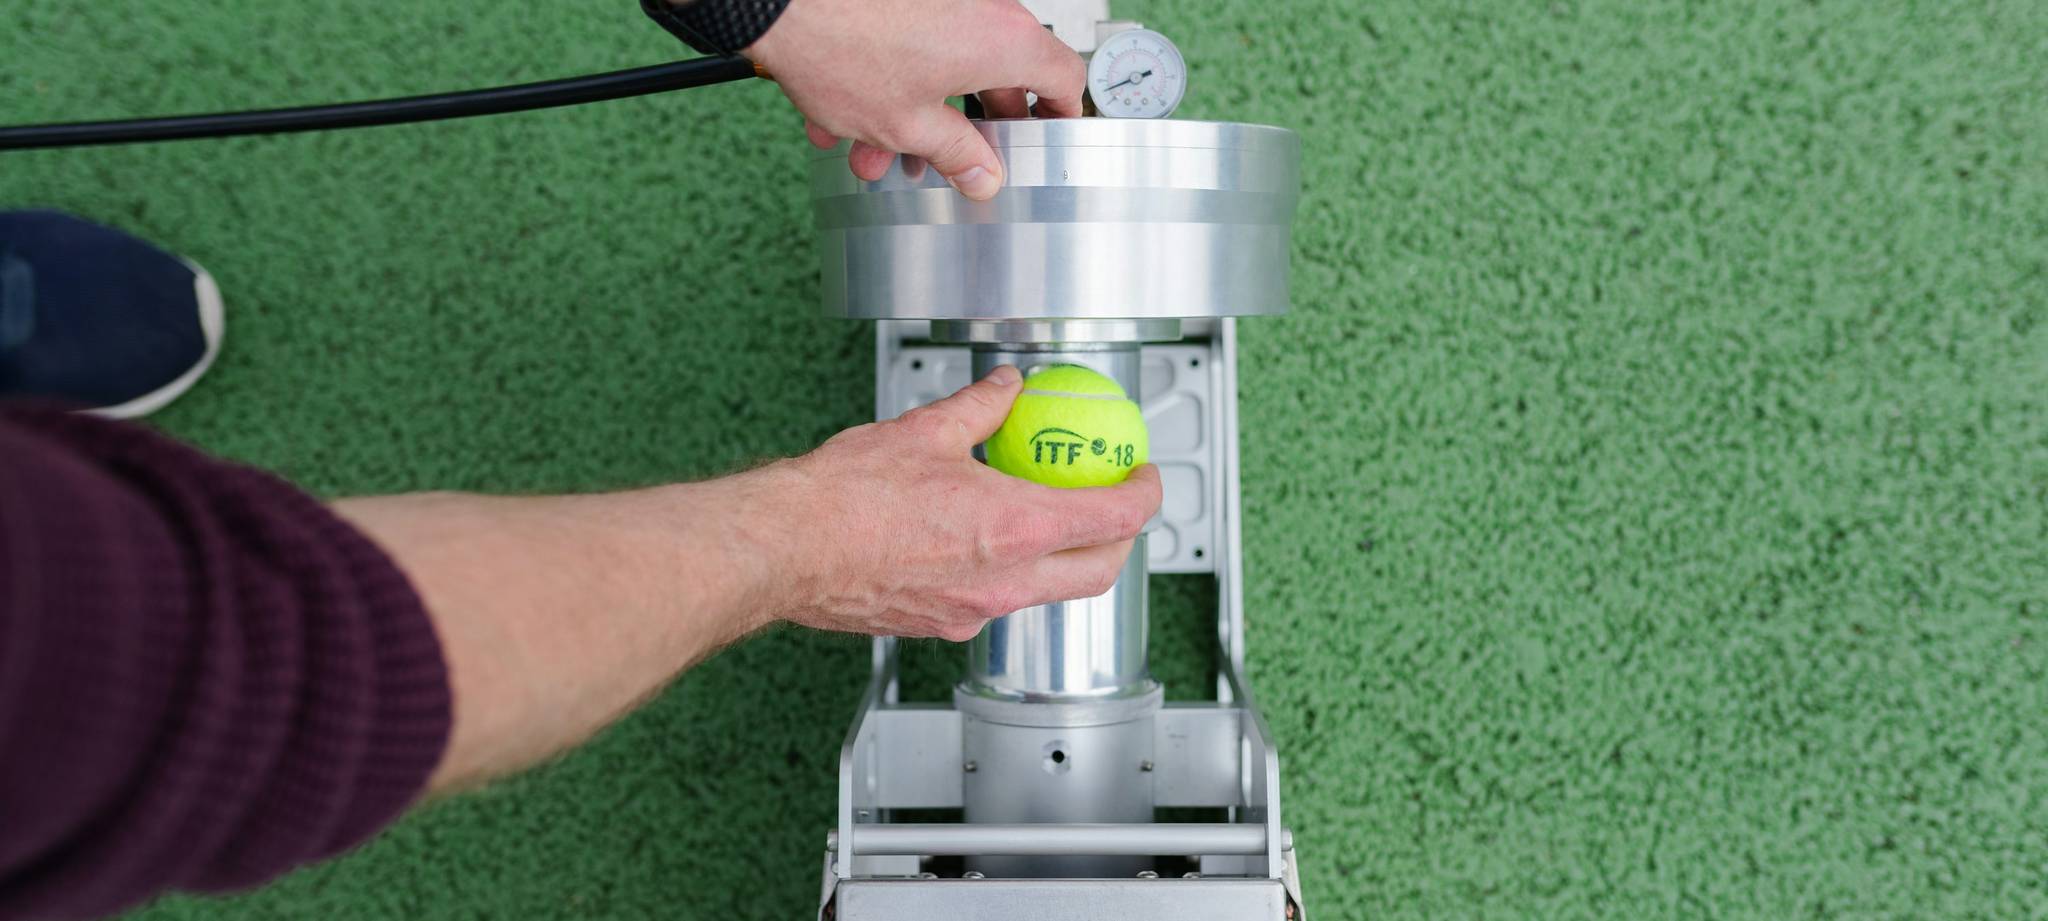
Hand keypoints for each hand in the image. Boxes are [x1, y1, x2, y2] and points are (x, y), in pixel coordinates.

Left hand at [743, 0, 1084, 199]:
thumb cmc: (843, 46)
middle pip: (999, 73)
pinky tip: (845, 114)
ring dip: (914, 112)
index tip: (1048, 136)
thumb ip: (957, 154)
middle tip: (951, 159)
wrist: (781, 3)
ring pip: (946, 63)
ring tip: (872, 151)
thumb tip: (983, 174)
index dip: (1061, 112)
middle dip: (964, 127)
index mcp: (1003, 41)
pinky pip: (913, 42)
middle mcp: (983, 8)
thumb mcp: (909, 125)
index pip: (1063, 76)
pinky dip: (891, 79)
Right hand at [748, 366, 1160, 641]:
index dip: (1144, 495)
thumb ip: (981, 408)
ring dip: (1064, 557)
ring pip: (1048, 590)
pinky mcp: (941, 623)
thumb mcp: (926, 430)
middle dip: (1122, 539)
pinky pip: (997, 600)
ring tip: (1049, 516)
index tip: (1142, 474)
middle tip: (1115, 502)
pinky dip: (1009, 570)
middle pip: (1099, 571)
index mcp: (1015, 528)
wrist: (786, 549)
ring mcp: (974, 611)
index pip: (1115, 519)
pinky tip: (982, 539)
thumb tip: (1008, 387)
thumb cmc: (844, 498)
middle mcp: (1004, 581)